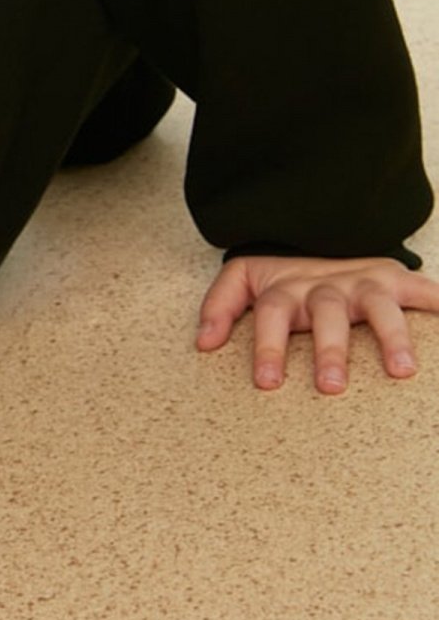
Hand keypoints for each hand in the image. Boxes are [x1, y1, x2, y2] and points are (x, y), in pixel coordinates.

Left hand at [196, 254, 437, 392]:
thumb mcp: (246, 278)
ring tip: (402, 371)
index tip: (267, 382)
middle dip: (329, 349)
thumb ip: (221, 305)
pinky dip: (438, 302)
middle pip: (326, 313)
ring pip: (378, 307)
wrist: (324, 232)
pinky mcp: (396, 281)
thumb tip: (203, 343)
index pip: (272, 313)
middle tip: (331, 387)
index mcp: (288, 289)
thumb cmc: (286, 274)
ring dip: (391, 337)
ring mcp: (364, 283)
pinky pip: (423, 291)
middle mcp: (326, 287)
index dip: (267, 346)